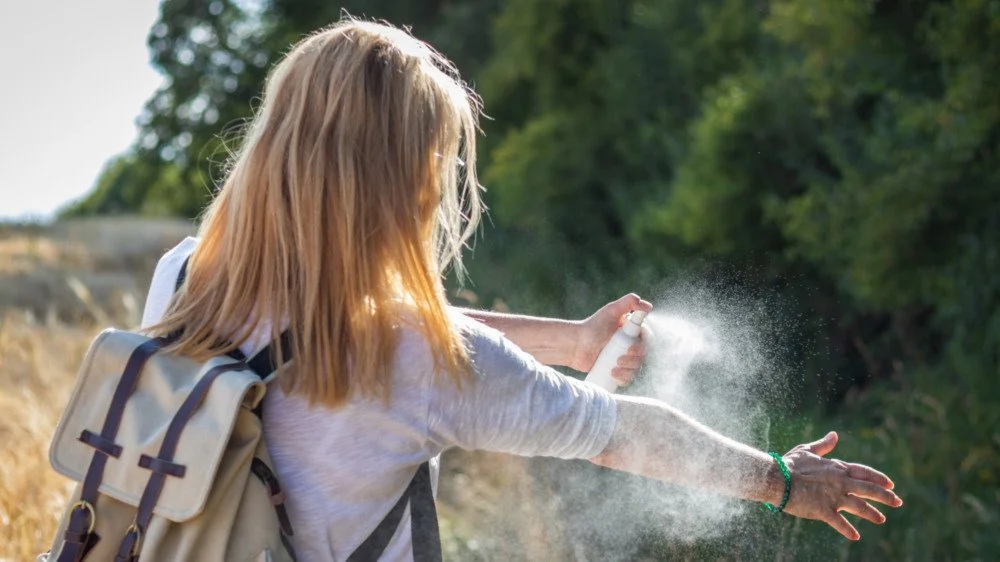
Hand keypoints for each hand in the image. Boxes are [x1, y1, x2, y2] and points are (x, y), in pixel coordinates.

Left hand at [569, 293, 652, 384]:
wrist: (575, 345)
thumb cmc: (592, 326)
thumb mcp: (611, 311)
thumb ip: (629, 302)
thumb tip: (649, 306)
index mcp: (632, 332)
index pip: (647, 340)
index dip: (643, 346)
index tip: (631, 347)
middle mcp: (630, 345)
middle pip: (642, 356)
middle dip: (634, 359)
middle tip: (619, 359)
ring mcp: (623, 359)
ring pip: (636, 368)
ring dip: (629, 370)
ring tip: (614, 368)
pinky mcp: (616, 370)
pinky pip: (627, 378)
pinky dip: (624, 379)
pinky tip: (614, 376)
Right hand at [780, 431, 902, 540]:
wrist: (776, 478)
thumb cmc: (789, 464)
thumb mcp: (807, 451)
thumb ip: (824, 445)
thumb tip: (835, 435)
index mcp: (837, 468)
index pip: (864, 473)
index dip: (879, 479)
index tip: (891, 484)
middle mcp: (840, 482)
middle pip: (869, 490)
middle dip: (886, 497)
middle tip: (898, 502)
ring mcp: (834, 497)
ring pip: (860, 507)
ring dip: (873, 514)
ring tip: (882, 519)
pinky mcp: (824, 510)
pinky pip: (840, 523)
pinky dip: (848, 530)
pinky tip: (855, 536)